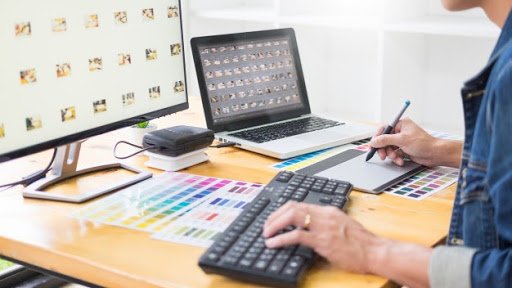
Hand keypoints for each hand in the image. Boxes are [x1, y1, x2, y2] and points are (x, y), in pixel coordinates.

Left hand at [263, 202, 378, 273]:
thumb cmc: (361, 243)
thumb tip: (309, 227)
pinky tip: (273, 243)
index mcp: (328, 210)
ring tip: (266, 234)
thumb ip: (325, 223)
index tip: (273, 219)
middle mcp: (324, 215)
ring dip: (274, 225)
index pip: (299, 204)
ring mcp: (323, 227)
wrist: (375, 252)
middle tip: (266, 227)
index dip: (282, 210)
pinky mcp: (323, 241)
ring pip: (292, 216)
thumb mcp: (342, 226)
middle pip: (292, 207)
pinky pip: (296, 236)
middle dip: (274, 216)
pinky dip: (281, 239)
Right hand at [370, 118, 439, 166]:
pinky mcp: (403, 149)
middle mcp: (400, 131)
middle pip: (384, 140)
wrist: (435, 154)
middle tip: (382, 156)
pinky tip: (401, 160)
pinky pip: (394, 153)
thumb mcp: (402, 140)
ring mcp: (402, 140)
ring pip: (389, 148)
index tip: (373, 146)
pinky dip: (396, 158)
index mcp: (400, 124)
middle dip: (384, 149)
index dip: (377, 138)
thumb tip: (374, 141)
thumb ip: (385, 140)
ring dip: (391, 155)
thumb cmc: (422, 144)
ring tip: (396, 158)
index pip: (384, 129)